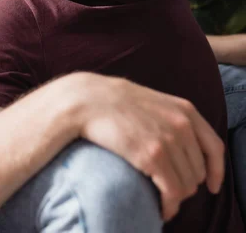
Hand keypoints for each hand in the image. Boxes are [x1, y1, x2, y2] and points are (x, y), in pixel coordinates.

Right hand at [72, 73, 224, 222]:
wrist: (89, 100)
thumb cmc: (117, 102)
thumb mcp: (155, 102)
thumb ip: (174, 118)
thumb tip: (185, 145)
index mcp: (185, 110)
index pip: (215, 147)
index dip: (217, 171)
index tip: (213, 185)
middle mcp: (182, 125)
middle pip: (199, 171)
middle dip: (187, 184)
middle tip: (168, 188)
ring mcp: (168, 140)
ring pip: (188, 185)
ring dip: (176, 197)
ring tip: (162, 197)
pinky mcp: (153, 156)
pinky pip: (173, 192)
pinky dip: (169, 206)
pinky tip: (161, 208)